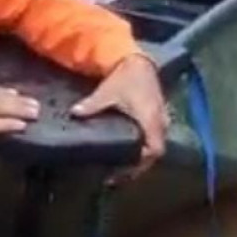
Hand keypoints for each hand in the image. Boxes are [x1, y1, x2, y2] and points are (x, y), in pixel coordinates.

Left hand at [71, 54, 167, 182]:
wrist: (138, 62)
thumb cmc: (125, 78)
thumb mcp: (107, 92)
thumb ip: (92, 105)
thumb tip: (74, 114)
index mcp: (150, 120)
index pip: (154, 151)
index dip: (141, 164)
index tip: (124, 172)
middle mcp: (160, 122)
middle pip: (154, 152)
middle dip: (138, 165)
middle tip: (118, 175)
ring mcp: (162, 119)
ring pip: (155, 144)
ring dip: (140, 156)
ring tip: (121, 166)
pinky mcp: (158, 115)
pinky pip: (154, 137)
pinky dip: (142, 145)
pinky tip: (127, 148)